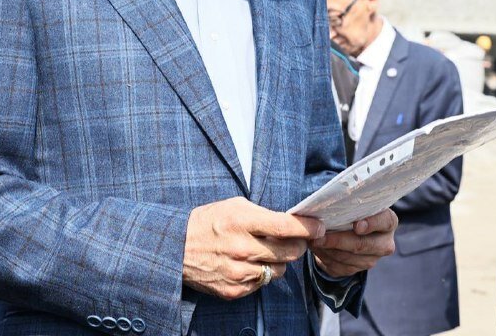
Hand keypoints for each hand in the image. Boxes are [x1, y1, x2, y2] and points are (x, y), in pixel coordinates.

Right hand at [183, 197, 325, 299]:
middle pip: (289, 252)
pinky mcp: (234, 290)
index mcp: (242, 221)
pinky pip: (262, 283)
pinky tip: (250, 263)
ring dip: (280, 261)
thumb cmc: (208, 221)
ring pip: (279, 270)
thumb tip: (292, 221)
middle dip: (299, 244)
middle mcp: (242, 248)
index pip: (285, 227)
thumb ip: (262, 213)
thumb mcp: (234, 206)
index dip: (308, 228)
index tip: (319, 226)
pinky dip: (262, 274)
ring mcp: (238, 272)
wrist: (176, 248)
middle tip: (299, 239)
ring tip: (267, 250)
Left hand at [309, 208, 397, 276]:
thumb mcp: (348, 200)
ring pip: (350, 258)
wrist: (343, 228)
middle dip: (339, 240)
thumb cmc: (348, 207)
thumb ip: (342, 199)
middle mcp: (384, 242)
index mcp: (387, 220)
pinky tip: (318, 248)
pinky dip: (326, 257)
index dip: (372, 224)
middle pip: (364, 245)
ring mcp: (372, 259)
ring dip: (329, 250)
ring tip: (314, 240)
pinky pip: (341, 267)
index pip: (386, 221)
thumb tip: (323, 207)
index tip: (356, 225)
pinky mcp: (357, 270)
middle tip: (320, 236)